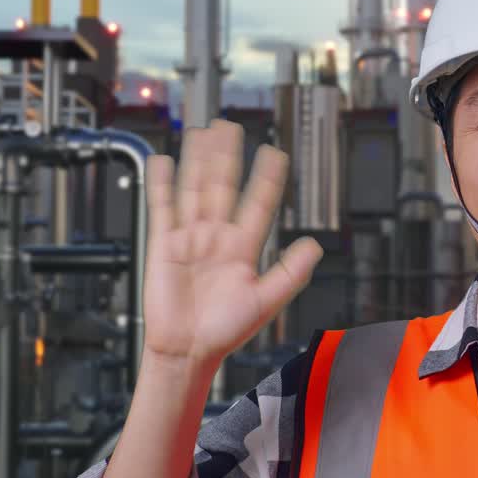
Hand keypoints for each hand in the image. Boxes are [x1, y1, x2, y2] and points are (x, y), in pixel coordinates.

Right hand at [141, 119, 322, 370]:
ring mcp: (190, 238)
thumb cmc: (226, 331)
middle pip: (224, 186)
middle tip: (231, 126)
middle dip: (227, 156)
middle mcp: (218, 237)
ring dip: (198, 161)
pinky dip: (162, 184)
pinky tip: (164, 162)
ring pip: (195, 189)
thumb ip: (291, 273)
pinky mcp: (164, 244)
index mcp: (244, 248)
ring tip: (202, 133)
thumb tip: (314, 245)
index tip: (275, 154)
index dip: (267, 178)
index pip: (258, 203)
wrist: (188, 350)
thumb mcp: (266, 301)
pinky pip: (163, 207)